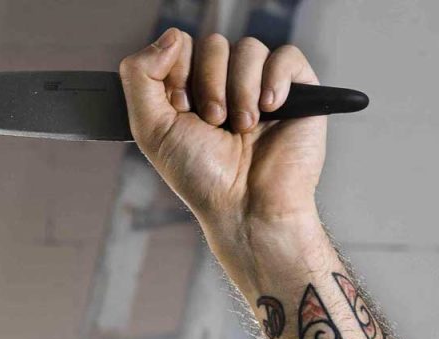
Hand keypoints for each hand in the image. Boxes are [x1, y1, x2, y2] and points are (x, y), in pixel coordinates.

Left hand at [118, 29, 326, 245]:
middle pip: (213, 44)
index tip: (181, 109)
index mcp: (189, 89)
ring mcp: (261, 85)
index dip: (177, 73)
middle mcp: (225, 83)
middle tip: (213, 122)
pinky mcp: (298, 90)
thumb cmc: (200, 175)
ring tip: (242, 127)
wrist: (245, 206)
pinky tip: (270, 110)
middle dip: (208, 85)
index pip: (180, 47)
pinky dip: (274, 81)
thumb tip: (171, 34)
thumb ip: (140, 78)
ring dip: (239, 91)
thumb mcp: (151, 128)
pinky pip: (285, 56)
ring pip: (248, 48)